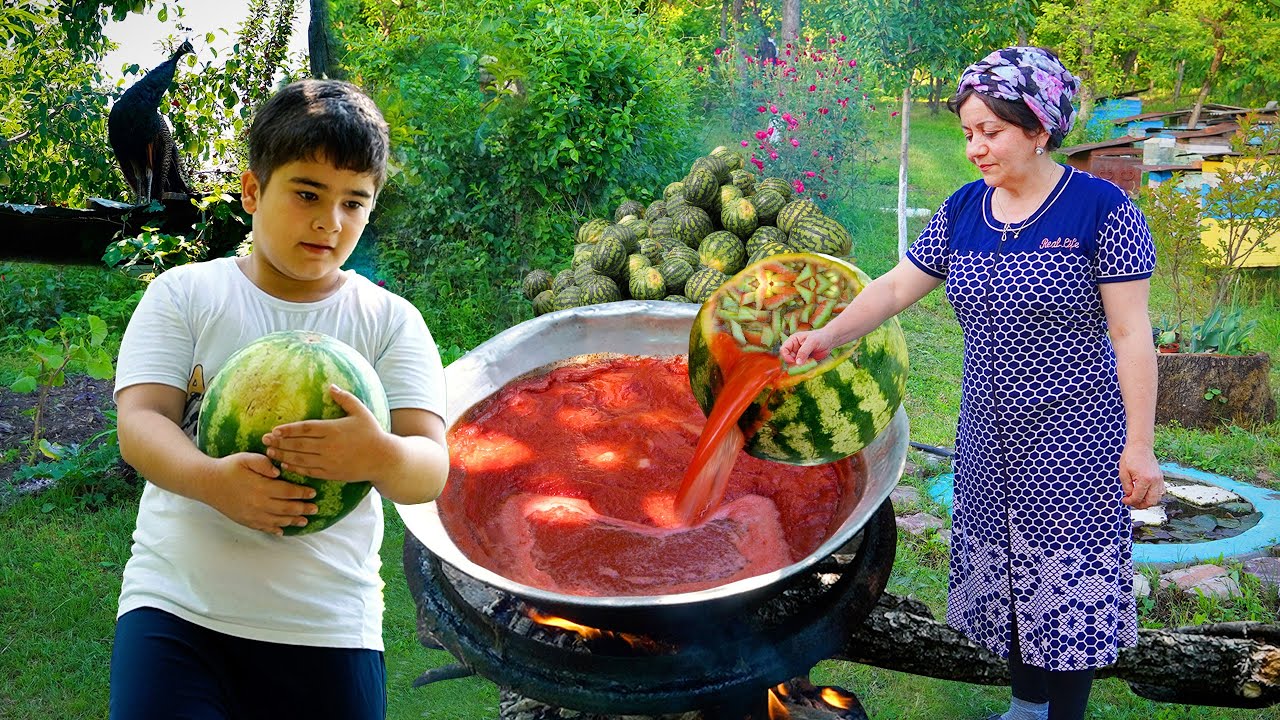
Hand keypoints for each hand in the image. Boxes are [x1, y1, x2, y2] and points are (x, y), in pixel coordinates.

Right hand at [203, 452, 317, 534]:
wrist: (207, 483)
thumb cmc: (228, 468)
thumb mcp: (245, 458)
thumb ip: (263, 463)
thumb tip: (279, 472)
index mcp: (260, 487)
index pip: (287, 492)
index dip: (302, 493)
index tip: (313, 492)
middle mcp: (258, 503)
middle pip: (286, 509)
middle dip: (303, 509)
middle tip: (315, 508)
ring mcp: (251, 514)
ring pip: (277, 521)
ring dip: (293, 521)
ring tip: (305, 520)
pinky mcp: (245, 520)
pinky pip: (263, 528)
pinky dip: (275, 529)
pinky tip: (283, 530)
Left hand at [261, 384, 388, 485]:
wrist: (383, 459)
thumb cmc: (372, 433)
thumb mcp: (361, 412)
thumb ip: (345, 398)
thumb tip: (331, 386)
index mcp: (333, 429)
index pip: (305, 429)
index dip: (288, 430)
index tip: (274, 430)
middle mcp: (328, 445)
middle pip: (298, 444)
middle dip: (279, 443)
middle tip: (264, 441)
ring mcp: (329, 461)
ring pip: (300, 458)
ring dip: (283, 456)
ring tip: (270, 453)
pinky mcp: (332, 473)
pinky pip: (309, 471)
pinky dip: (296, 468)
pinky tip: (285, 465)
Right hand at [780, 327, 835, 365]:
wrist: (830, 341)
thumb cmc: (820, 337)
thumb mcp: (812, 342)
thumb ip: (804, 351)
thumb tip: (797, 363)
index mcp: (793, 341)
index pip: (784, 349)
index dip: (786, 356)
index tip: (793, 361)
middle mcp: (794, 348)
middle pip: (788, 358)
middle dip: (793, 363)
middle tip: (801, 365)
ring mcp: (799, 355)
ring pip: (794, 364)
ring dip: (799, 366)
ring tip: (809, 363)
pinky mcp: (805, 360)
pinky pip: (801, 366)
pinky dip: (805, 367)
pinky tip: (811, 364)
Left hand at [1119, 444, 1164, 508]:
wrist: (1140, 446)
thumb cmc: (1130, 457)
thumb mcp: (1123, 473)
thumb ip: (1127, 487)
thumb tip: (1129, 496)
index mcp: (1145, 479)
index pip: (1138, 497)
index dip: (1130, 501)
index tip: (1124, 500)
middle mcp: (1155, 481)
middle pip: (1151, 502)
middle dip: (1140, 505)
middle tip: (1131, 502)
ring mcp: (1160, 479)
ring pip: (1157, 498)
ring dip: (1147, 501)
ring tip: (1137, 498)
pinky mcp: (1161, 478)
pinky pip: (1160, 492)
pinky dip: (1153, 496)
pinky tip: (1145, 493)